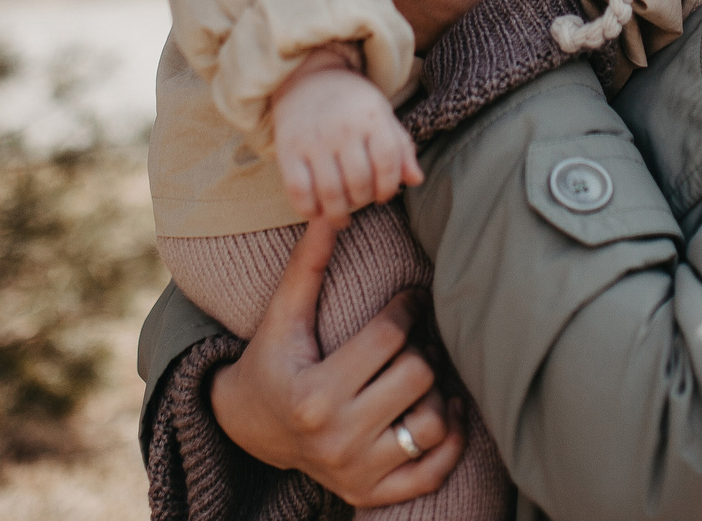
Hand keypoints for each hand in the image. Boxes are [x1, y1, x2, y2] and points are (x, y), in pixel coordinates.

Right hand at [211, 217, 463, 507]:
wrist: (251, 430)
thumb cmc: (273, 360)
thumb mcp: (283, 316)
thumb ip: (308, 264)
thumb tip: (330, 210)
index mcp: (314, 394)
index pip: (389, 338)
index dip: (409, 307)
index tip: (412, 298)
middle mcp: (336, 438)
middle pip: (418, 377)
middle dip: (423, 349)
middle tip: (419, 338)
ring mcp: (356, 472)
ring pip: (433, 425)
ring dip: (440, 394)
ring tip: (426, 374)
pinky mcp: (371, 495)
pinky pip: (433, 472)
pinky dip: (449, 442)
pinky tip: (443, 410)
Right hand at [271, 57, 421, 218]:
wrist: (306, 78)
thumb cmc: (351, 103)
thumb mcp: (382, 115)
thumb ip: (400, 147)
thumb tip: (416, 180)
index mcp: (371, 117)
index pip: (388, 163)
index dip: (388, 187)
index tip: (383, 195)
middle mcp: (343, 128)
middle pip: (359, 182)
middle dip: (363, 200)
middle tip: (359, 201)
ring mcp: (314, 140)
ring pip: (330, 192)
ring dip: (338, 214)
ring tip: (341, 217)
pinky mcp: (288, 149)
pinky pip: (298, 190)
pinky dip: (308, 209)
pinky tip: (316, 211)